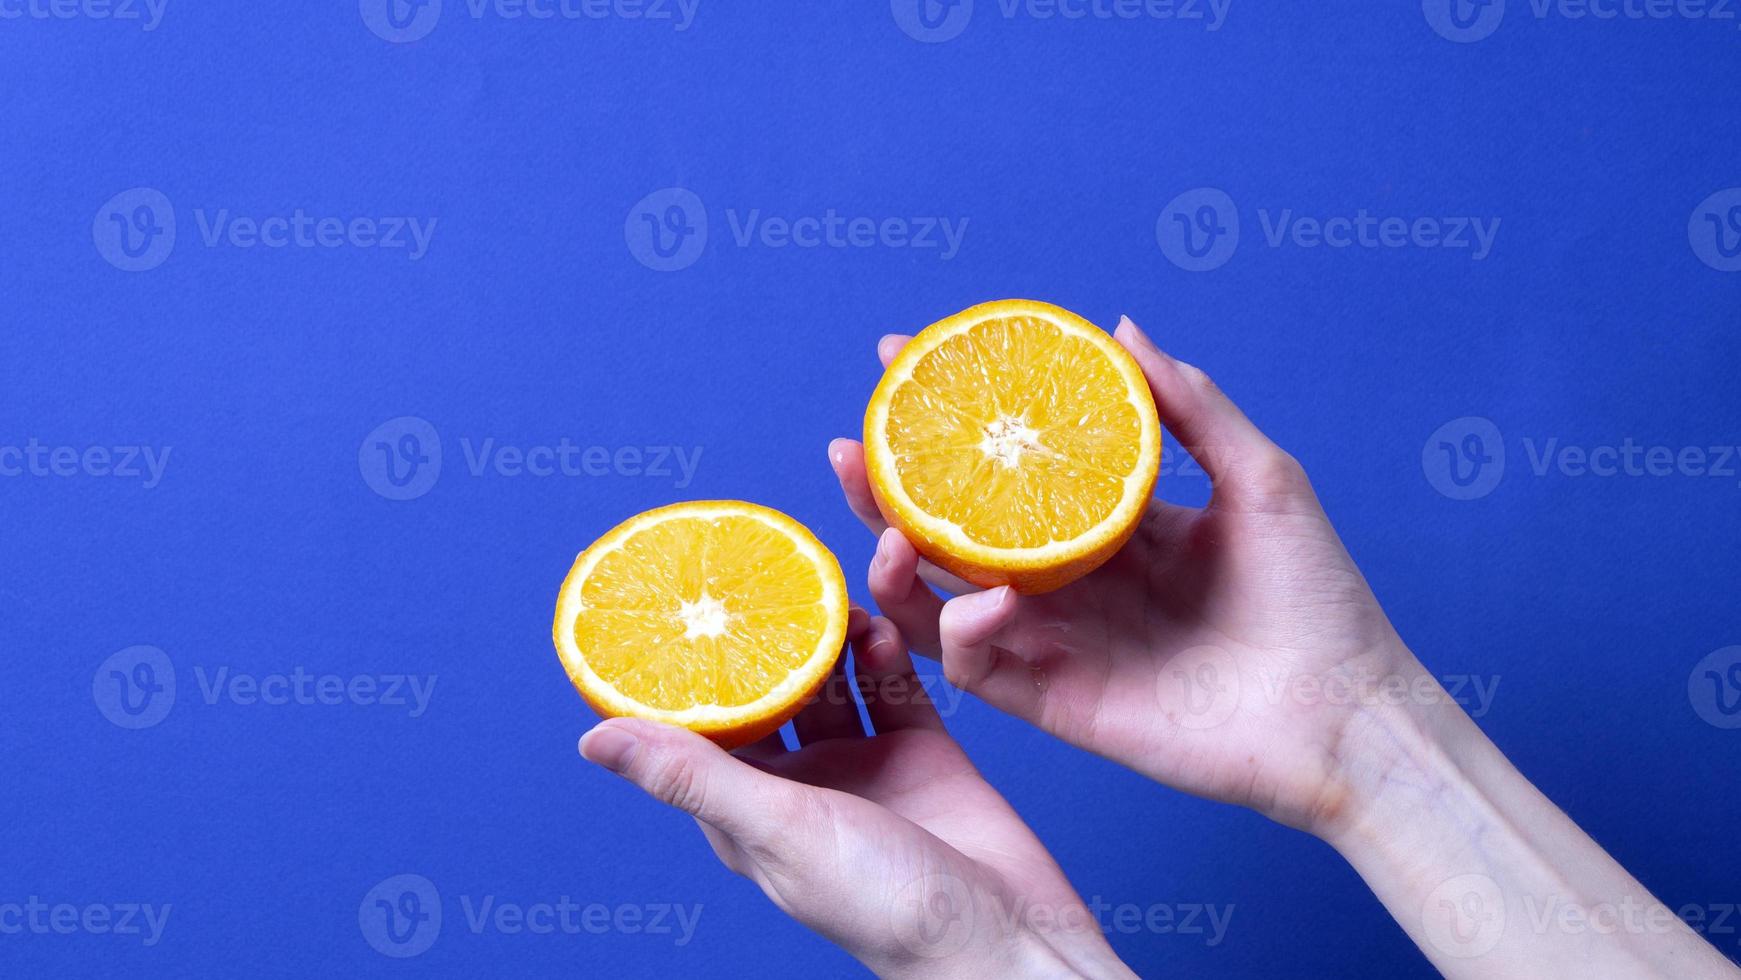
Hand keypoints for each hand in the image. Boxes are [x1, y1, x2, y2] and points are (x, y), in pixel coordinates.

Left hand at [578, 613, 1134, 979]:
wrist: (1005, 935)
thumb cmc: (885, 905)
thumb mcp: (778, 830)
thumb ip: (694, 778)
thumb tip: (592, 740)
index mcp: (752, 814)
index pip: (700, 733)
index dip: (683, 678)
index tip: (668, 611)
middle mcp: (803, 787)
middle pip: (769, 696)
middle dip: (761, 642)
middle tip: (754, 578)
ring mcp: (864, 767)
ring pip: (831, 683)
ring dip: (825, 638)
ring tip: (821, 588)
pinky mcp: (923, 752)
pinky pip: (893, 687)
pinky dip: (883, 652)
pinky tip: (877, 617)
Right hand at [830, 317, 1416, 835]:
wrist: (1342, 715)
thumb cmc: (1316, 598)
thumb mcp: (1260, 478)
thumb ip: (1190, 405)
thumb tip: (1120, 326)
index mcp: (1111, 524)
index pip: (1011, 463)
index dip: (953, 413)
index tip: (903, 356)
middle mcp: (1069, 579)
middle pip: (953, 528)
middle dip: (889, 484)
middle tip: (853, 441)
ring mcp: (1056, 641)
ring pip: (940, 600)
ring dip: (894, 563)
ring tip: (885, 523)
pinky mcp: (1054, 702)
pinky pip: (978, 667)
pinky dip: (964, 631)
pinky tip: (990, 599)